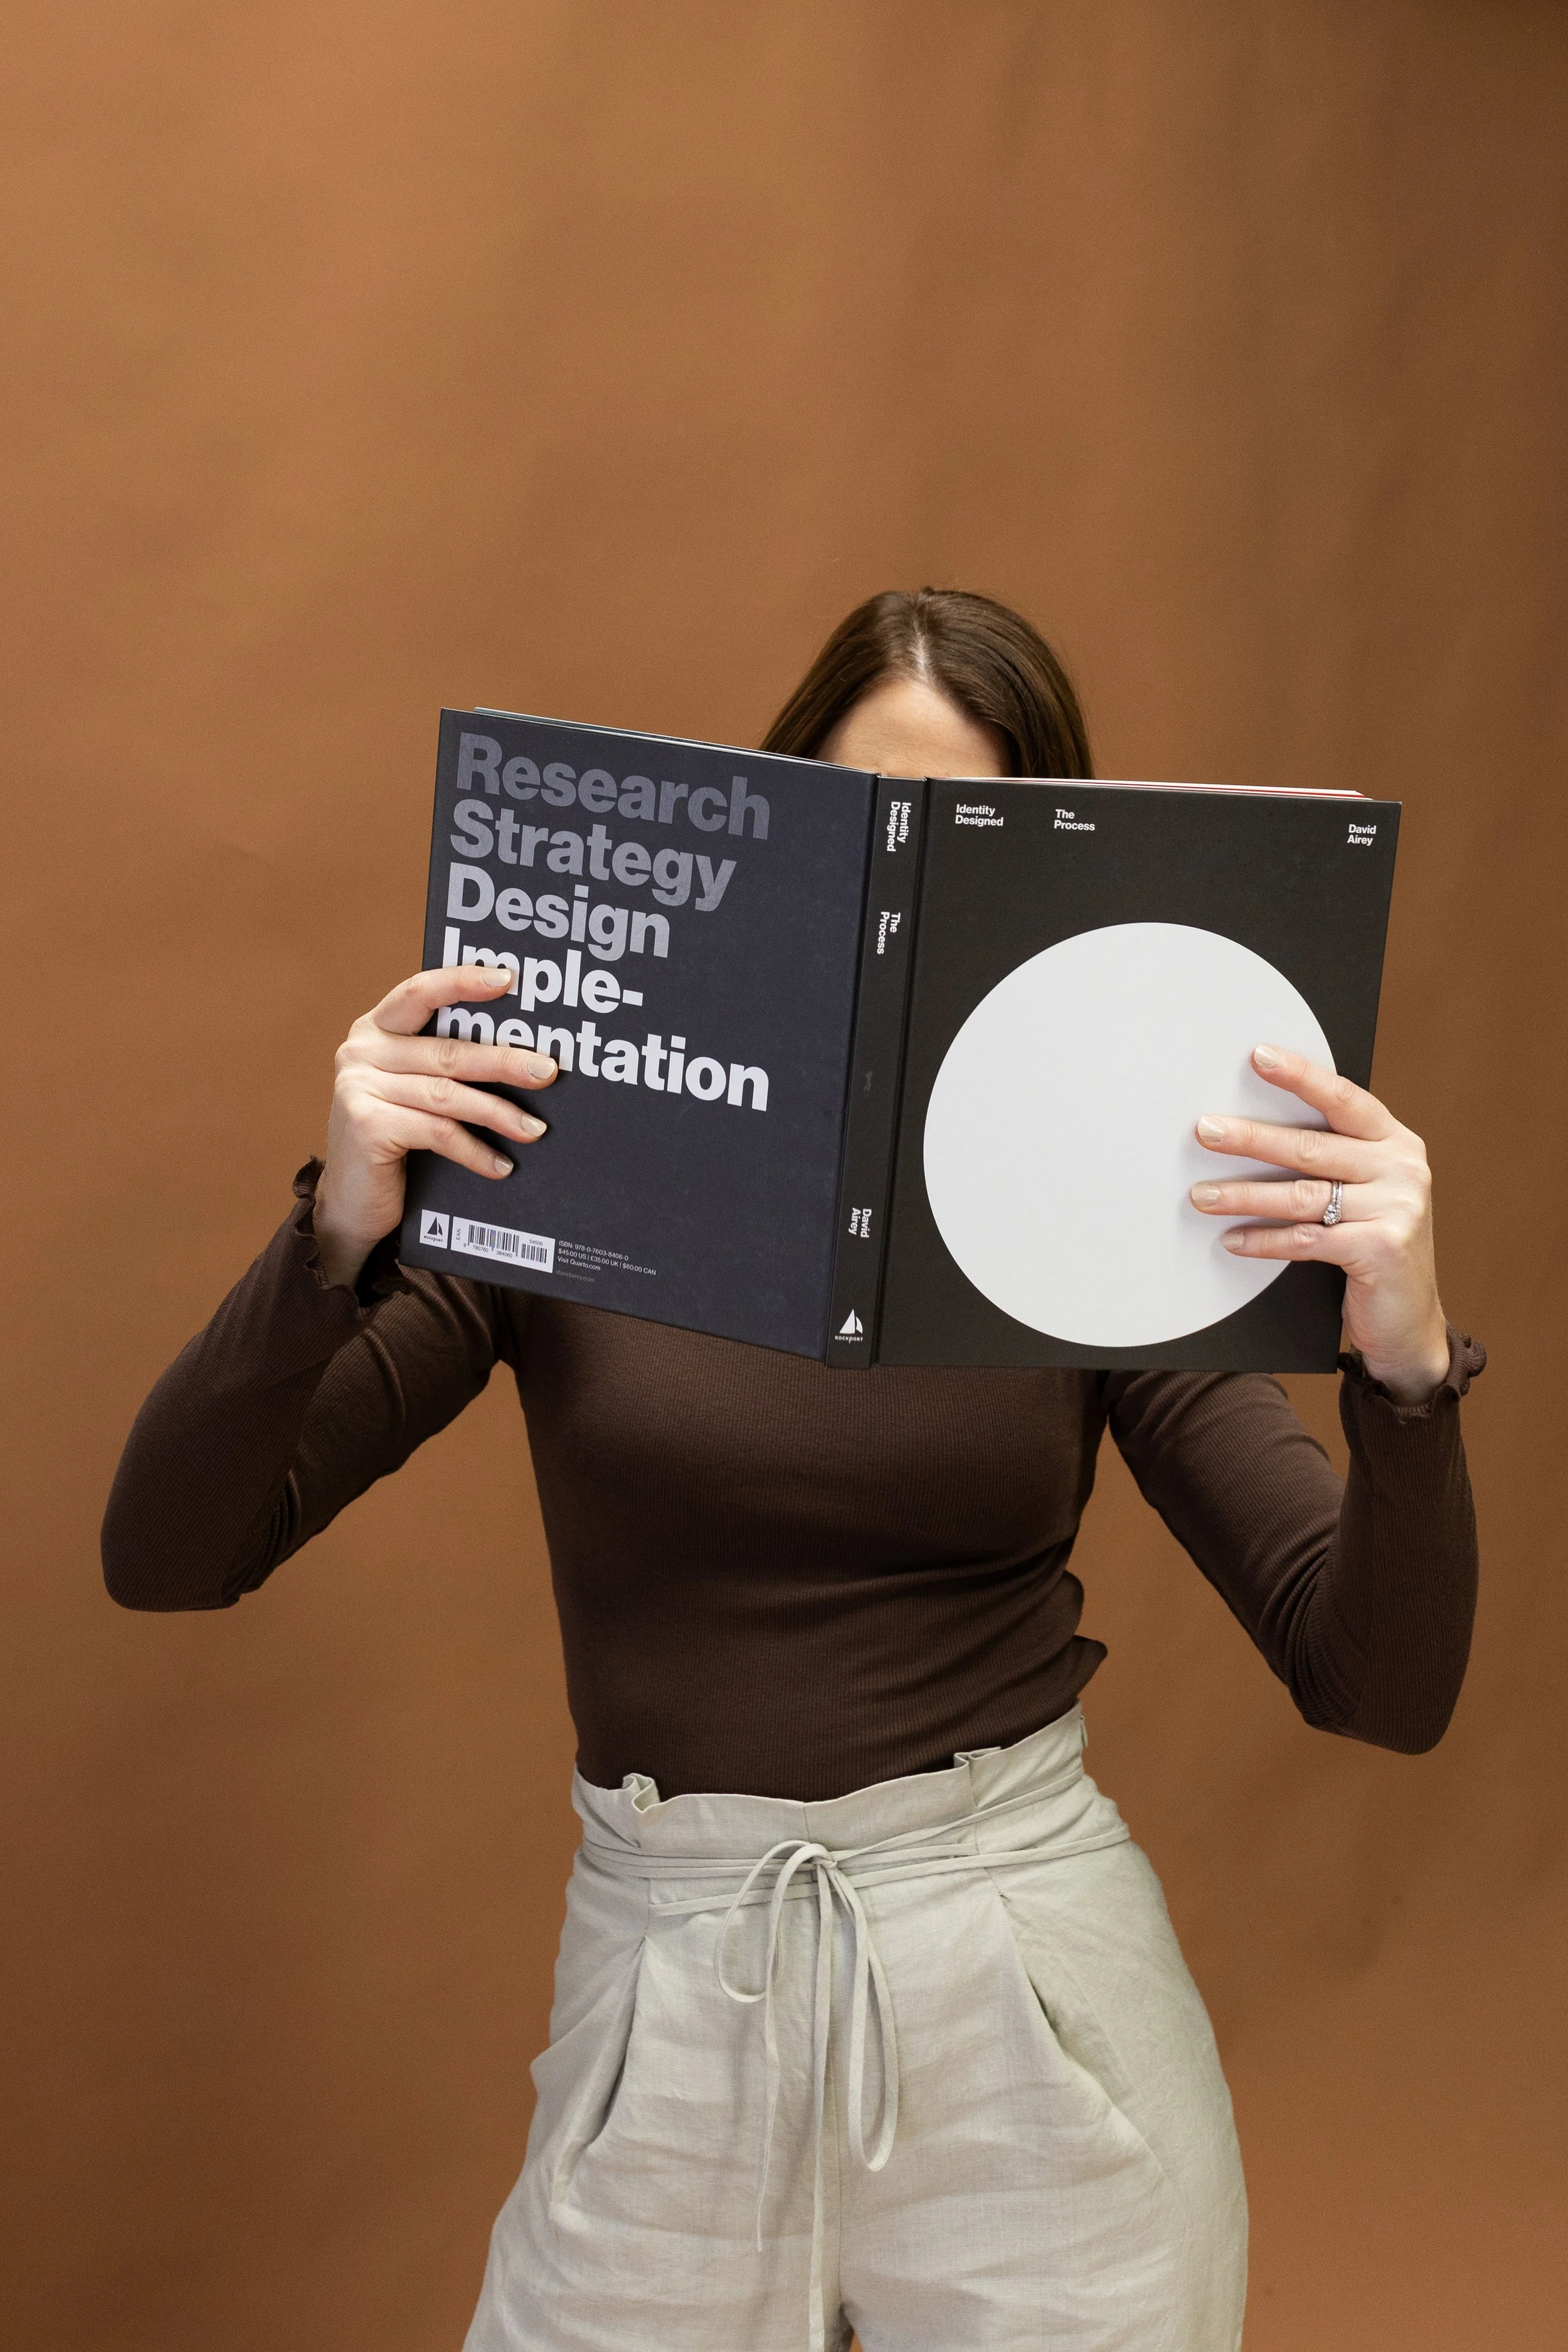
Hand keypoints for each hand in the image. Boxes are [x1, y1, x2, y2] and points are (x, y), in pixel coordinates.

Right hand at [313, 966, 555, 1289]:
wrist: (351, 1205)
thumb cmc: (394, 1142)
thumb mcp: (413, 1093)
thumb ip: (442, 1064)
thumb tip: (524, 1055)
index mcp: (374, 1030)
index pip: (420, 992)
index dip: (463, 981)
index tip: (509, 979)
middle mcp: (361, 1051)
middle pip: (447, 1051)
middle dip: (504, 1061)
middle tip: (548, 1071)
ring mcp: (358, 1087)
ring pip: (447, 1094)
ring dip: (498, 1112)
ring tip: (535, 1129)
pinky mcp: (366, 1125)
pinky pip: (438, 1132)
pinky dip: (475, 1151)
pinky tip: (501, 1166)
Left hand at [1189, 1043, 1449, 1403]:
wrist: (1410, 1321)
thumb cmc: (1373, 1245)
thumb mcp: (1363, 1193)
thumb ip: (1331, 1160)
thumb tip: (1250, 1130)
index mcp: (1396, 1143)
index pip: (1343, 1099)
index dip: (1301, 1076)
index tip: (1259, 1057)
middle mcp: (1402, 1169)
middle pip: (1312, 1147)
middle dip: (1251, 1138)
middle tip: (1205, 1130)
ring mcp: (1397, 1209)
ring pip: (1302, 1195)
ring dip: (1244, 1195)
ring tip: (1202, 1195)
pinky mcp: (1381, 1248)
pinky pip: (1305, 1239)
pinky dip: (1263, 1240)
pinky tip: (1233, 1240)